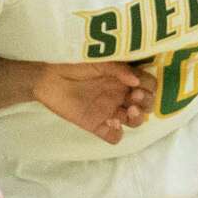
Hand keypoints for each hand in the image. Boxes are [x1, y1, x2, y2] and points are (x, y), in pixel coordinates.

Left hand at [33, 62, 156, 144]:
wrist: (47, 77)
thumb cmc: (74, 63)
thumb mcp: (99, 61)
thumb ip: (118, 69)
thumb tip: (137, 82)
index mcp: (123, 78)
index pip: (148, 85)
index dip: (149, 87)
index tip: (139, 86)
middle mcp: (120, 95)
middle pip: (146, 105)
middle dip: (146, 103)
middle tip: (133, 98)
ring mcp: (109, 111)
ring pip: (135, 121)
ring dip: (137, 118)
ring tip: (127, 111)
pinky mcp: (96, 125)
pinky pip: (114, 137)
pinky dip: (116, 133)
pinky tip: (109, 124)